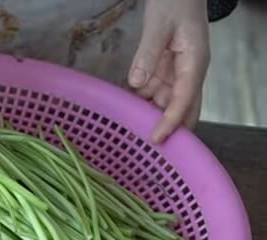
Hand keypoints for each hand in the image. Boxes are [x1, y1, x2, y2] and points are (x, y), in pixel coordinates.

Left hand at [128, 0, 209, 143]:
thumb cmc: (175, 3)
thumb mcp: (158, 26)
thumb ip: (148, 54)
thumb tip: (137, 83)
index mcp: (194, 64)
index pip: (184, 100)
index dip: (171, 122)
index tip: (157, 139)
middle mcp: (187, 73)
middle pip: (180, 109)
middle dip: (166, 128)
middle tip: (144, 146)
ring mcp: (174, 73)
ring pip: (163, 104)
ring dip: (148, 116)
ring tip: (127, 132)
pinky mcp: (162, 71)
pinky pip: (151, 92)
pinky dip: (139, 102)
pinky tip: (124, 112)